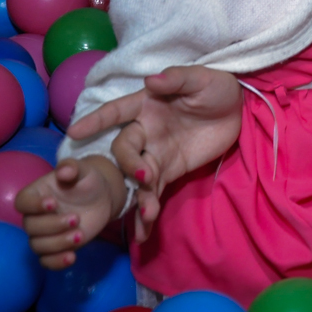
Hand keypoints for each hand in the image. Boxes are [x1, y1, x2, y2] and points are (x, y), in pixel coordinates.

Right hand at [15, 156, 123, 268]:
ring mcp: (45, 233)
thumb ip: (72, 167)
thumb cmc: (87, 181)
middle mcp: (36, 216)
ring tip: (80, 235)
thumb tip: (64, 170)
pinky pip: (46, 261)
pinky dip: (56, 262)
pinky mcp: (56, 248)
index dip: (33, 205)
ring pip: (38, 246)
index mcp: (36, 194)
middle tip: (76, 218)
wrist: (101, 197)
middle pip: (30, 227)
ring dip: (57, 244)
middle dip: (52, 225)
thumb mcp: (83, 170)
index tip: (52, 203)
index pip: (22, 202)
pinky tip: (72, 258)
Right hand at [67, 66, 242, 241]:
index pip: (116, 111)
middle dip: (128, 164)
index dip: (96, 120)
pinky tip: (144, 232)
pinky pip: (153, 191)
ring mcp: (155, 153)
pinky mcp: (169, 171)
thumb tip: (152, 80)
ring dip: (138, 194)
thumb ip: (177, 78)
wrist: (237, 110)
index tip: (75, 132)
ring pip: (137, 176)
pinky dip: (147, 211)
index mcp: (146, 104)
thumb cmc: (215, 87)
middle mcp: (144, 130)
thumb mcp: (202, 78)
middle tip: (145, 174)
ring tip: (147, 213)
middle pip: (124, 148)